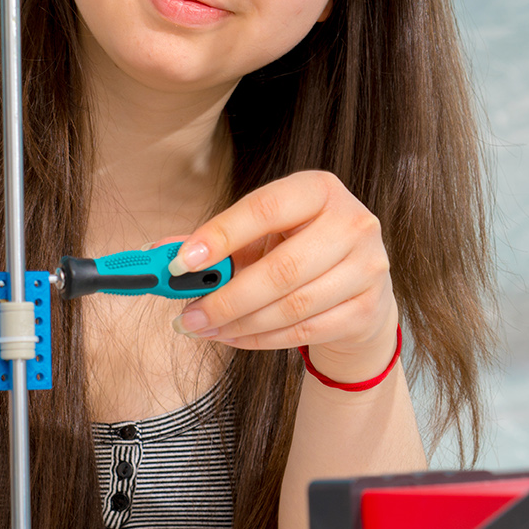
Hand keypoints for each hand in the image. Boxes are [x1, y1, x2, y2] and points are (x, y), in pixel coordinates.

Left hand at [167, 170, 397, 383]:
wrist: (359, 288)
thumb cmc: (299, 251)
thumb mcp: (262, 236)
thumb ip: (215, 241)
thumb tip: (160, 252)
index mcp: (320, 189)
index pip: (266, 208)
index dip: (221, 235)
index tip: (181, 262)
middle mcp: (352, 222)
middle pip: (281, 269)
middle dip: (226, 298)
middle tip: (188, 315)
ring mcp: (367, 267)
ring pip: (292, 306)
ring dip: (239, 324)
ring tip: (204, 329)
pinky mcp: (368, 309)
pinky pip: (304, 330)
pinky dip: (261, 339)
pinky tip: (234, 337)